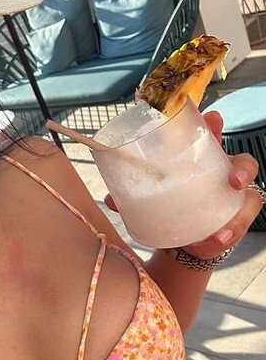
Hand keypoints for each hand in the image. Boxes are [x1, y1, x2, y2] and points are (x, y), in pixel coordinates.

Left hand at [104, 110, 262, 258]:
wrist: (179, 240)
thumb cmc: (167, 207)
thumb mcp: (150, 197)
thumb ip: (131, 196)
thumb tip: (110, 198)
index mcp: (200, 163)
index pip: (212, 138)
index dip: (215, 126)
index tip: (213, 117)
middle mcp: (222, 177)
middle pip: (244, 164)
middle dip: (242, 169)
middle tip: (234, 181)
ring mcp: (233, 200)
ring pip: (249, 200)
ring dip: (238, 217)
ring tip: (221, 233)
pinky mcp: (235, 222)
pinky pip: (240, 228)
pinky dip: (226, 237)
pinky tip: (216, 242)